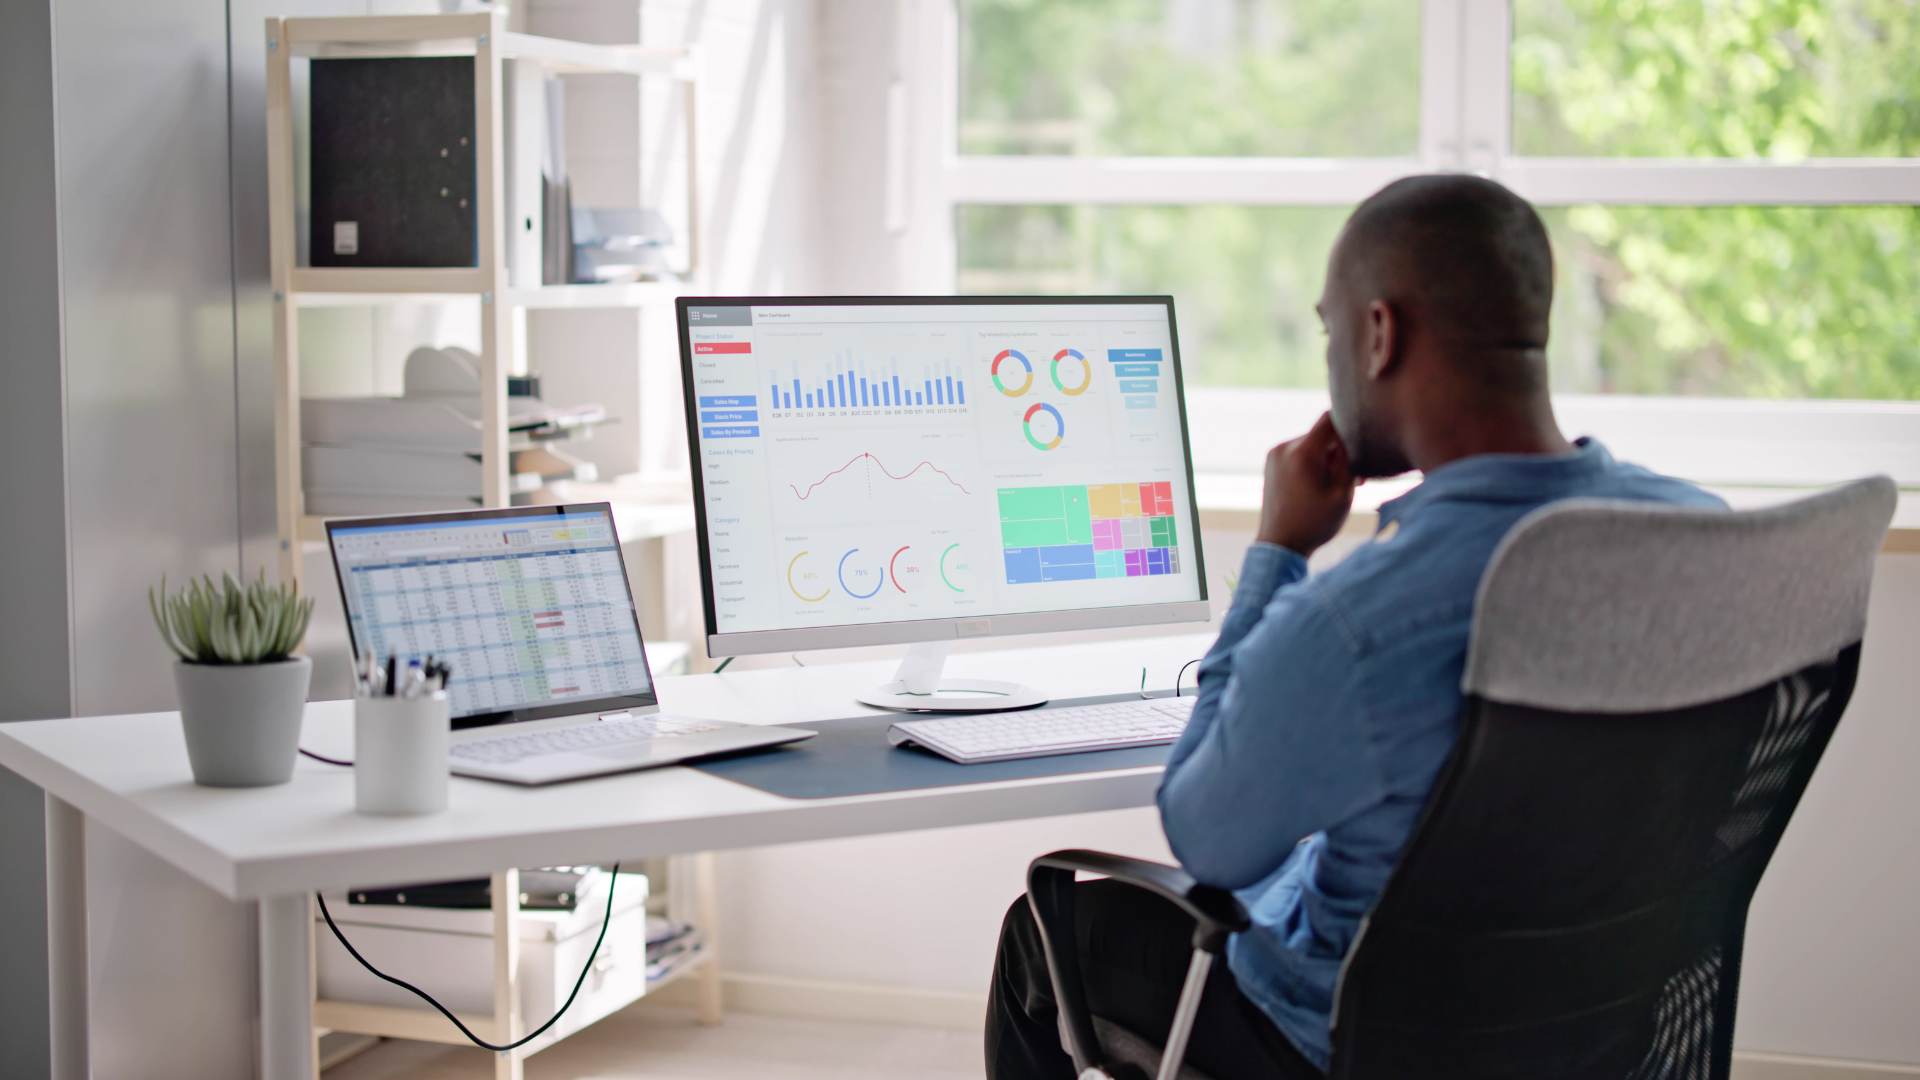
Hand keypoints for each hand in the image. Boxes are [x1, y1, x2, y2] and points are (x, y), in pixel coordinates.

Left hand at [1255, 412, 1356, 557]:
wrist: (1280, 545)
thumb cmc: (1314, 523)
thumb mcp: (1342, 491)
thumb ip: (1349, 459)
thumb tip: (1351, 436)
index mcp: (1302, 452)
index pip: (1330, 419)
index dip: (1350, 428)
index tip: (1361, 448)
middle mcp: (1284, 447)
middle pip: (1322, 434)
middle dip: (1340, 450)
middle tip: (1355, 477)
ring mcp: (1275, 454)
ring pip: (1312, 443)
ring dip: (1327, 458)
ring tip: (1336, 485)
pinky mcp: (1272, 463)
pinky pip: (1300, 453)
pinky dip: (1313, 463)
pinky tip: (1321, 485)